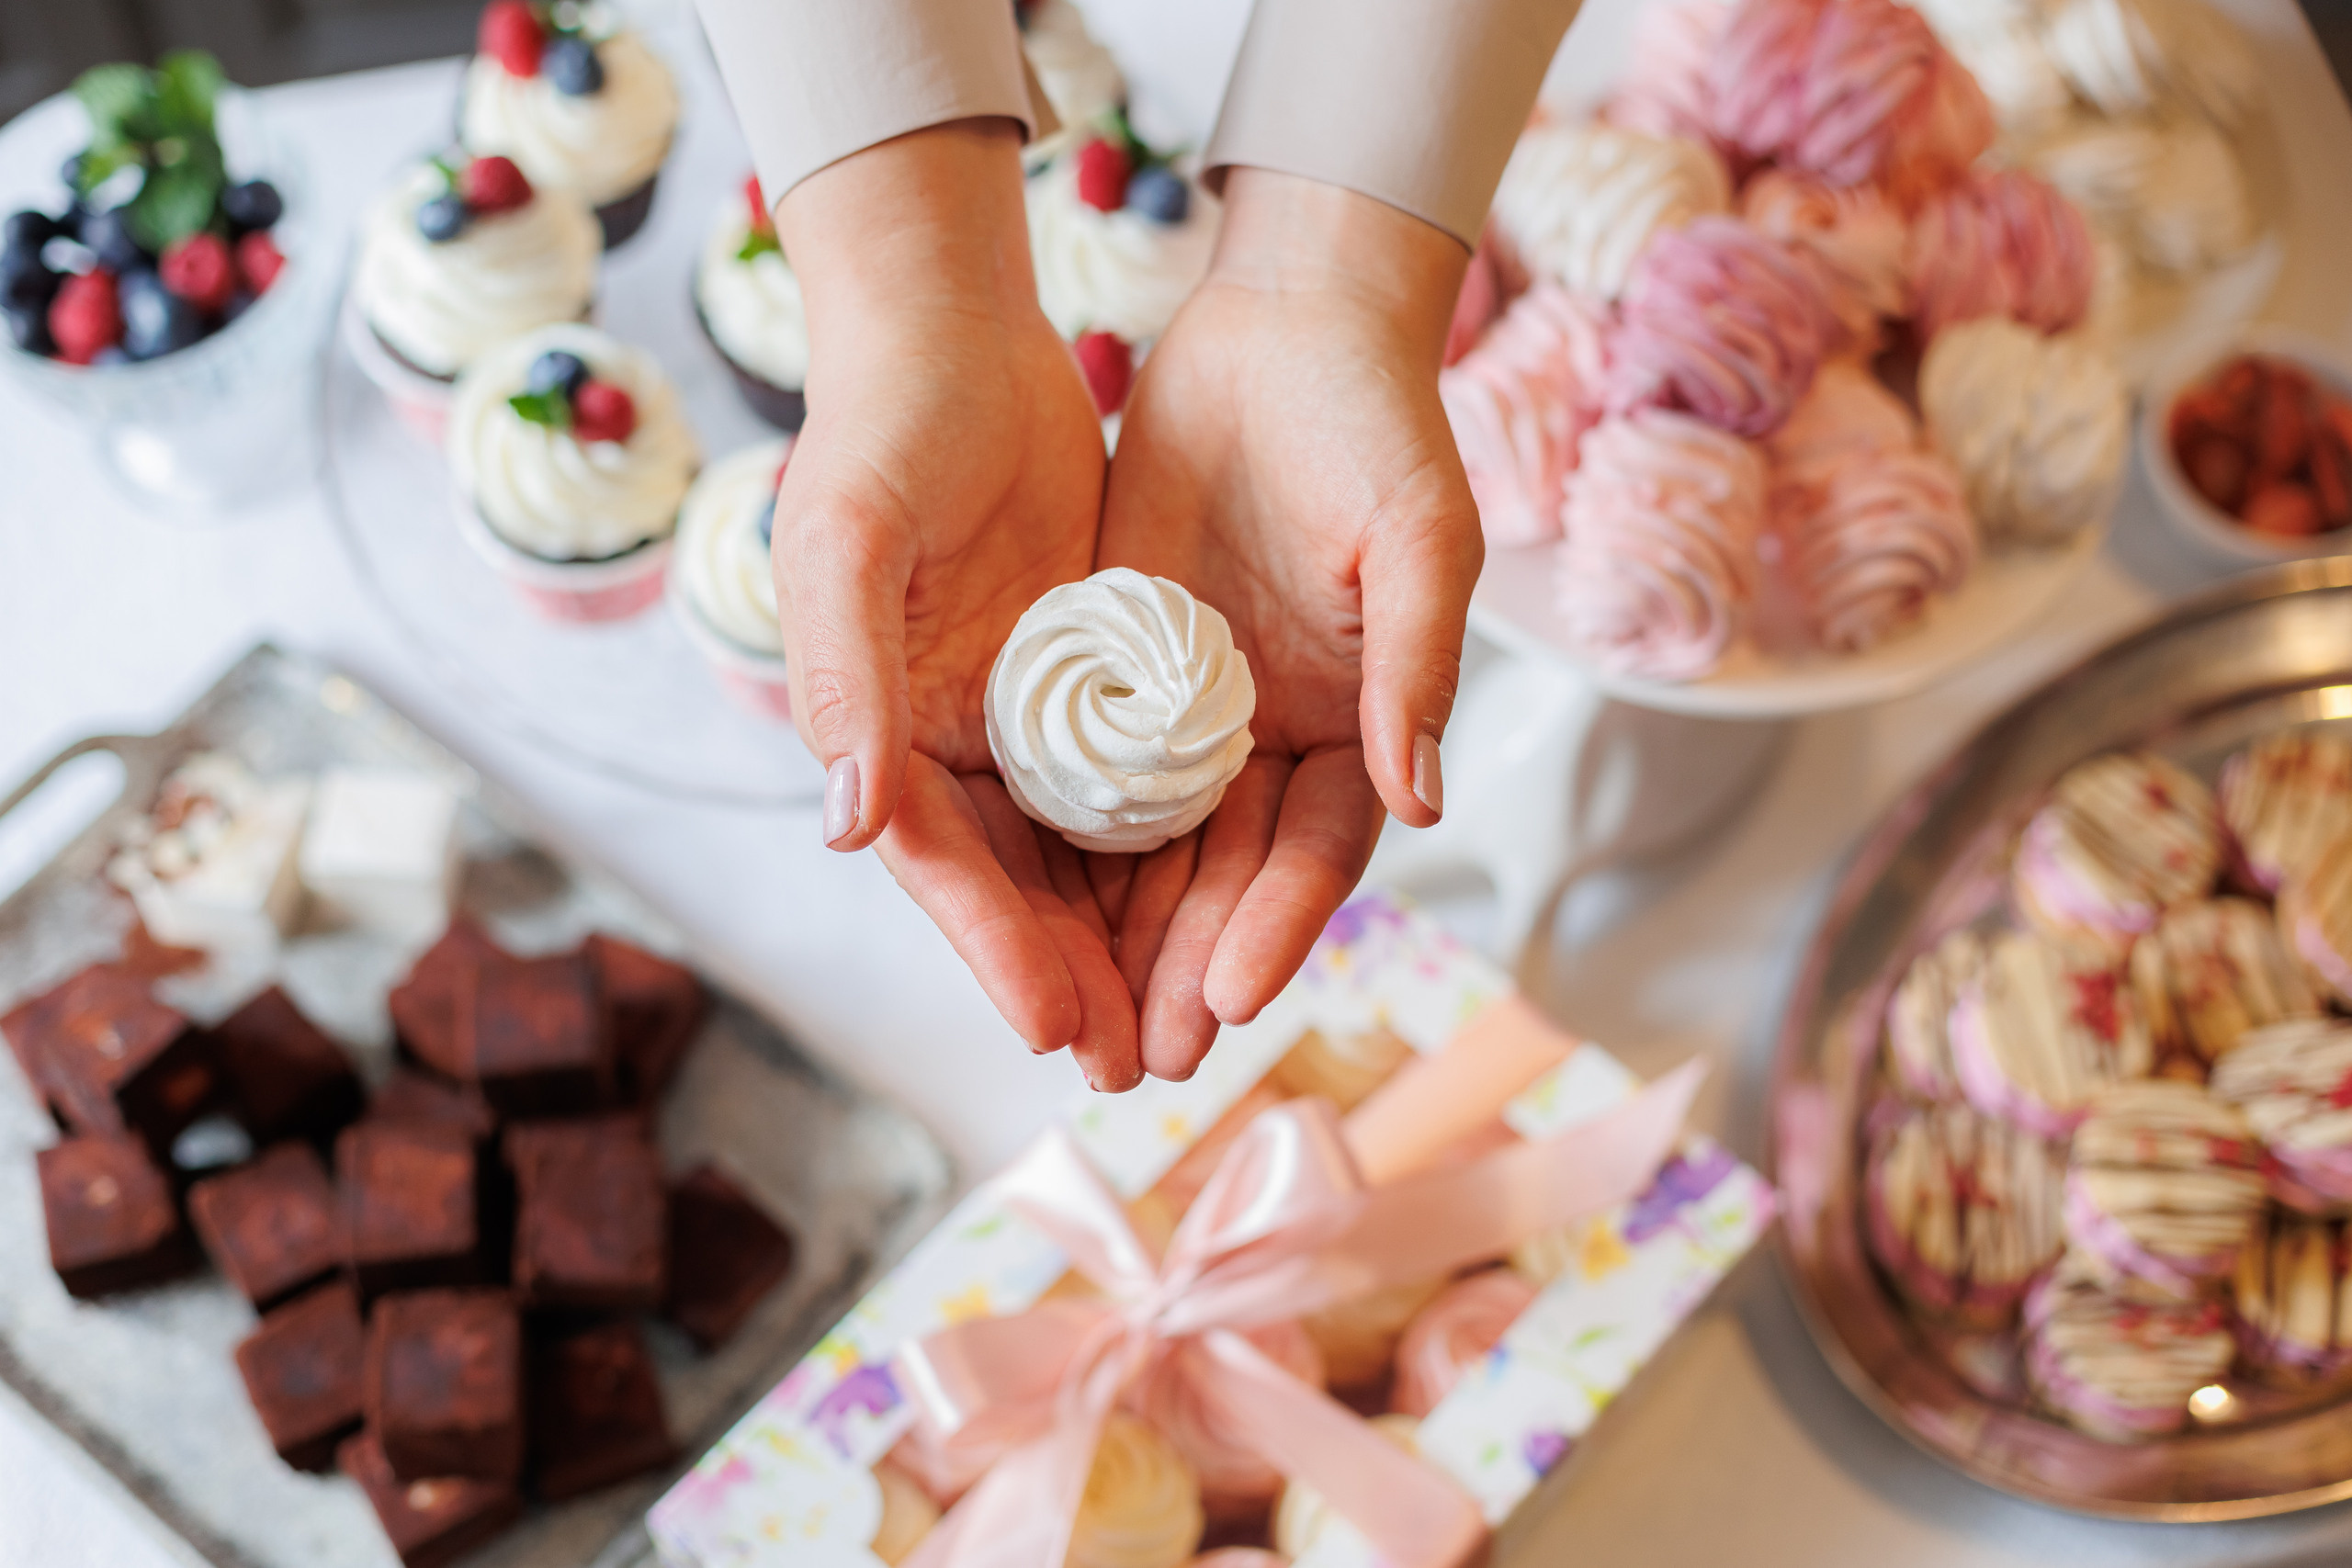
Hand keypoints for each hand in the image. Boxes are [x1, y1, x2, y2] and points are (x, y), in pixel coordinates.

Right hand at [774, 121, 1141, 1086]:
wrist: (956, 333)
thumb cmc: (883, 429)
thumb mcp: (851, 541)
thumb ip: (846, 677)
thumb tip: (851, 825)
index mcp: (878, 731)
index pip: (944, 868)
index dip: (997, 951)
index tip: (1061, 1027)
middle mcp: (945, 742)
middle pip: (1015, 887)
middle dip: (1074, 977)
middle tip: (1143, 1069)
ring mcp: (1020, 714)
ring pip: (1080, 854)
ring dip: (1128, 936)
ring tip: (1188, 1023)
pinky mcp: (1085, 677)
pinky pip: (1133, 781)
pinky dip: (1169, 843)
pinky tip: (1224, 897)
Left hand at [1097, 169, 1482, 1079]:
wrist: (1284, 328)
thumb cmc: (1374, 425)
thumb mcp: (1416, 539)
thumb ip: (1413, 666)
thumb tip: (1423, 801)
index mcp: (1359, 721)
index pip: (1315, 851)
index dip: (1277, 927)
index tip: (1229, 999)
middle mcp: (1276, 734)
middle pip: (1230, 876)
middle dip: (1187, 967)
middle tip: (1141, 1061)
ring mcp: (1196, 708)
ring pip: (1154, 846)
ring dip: (1121, 936)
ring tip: (1080, 1025)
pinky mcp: (1123, 665)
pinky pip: (1089, 768)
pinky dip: (1065, 840)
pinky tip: (1023, 905)